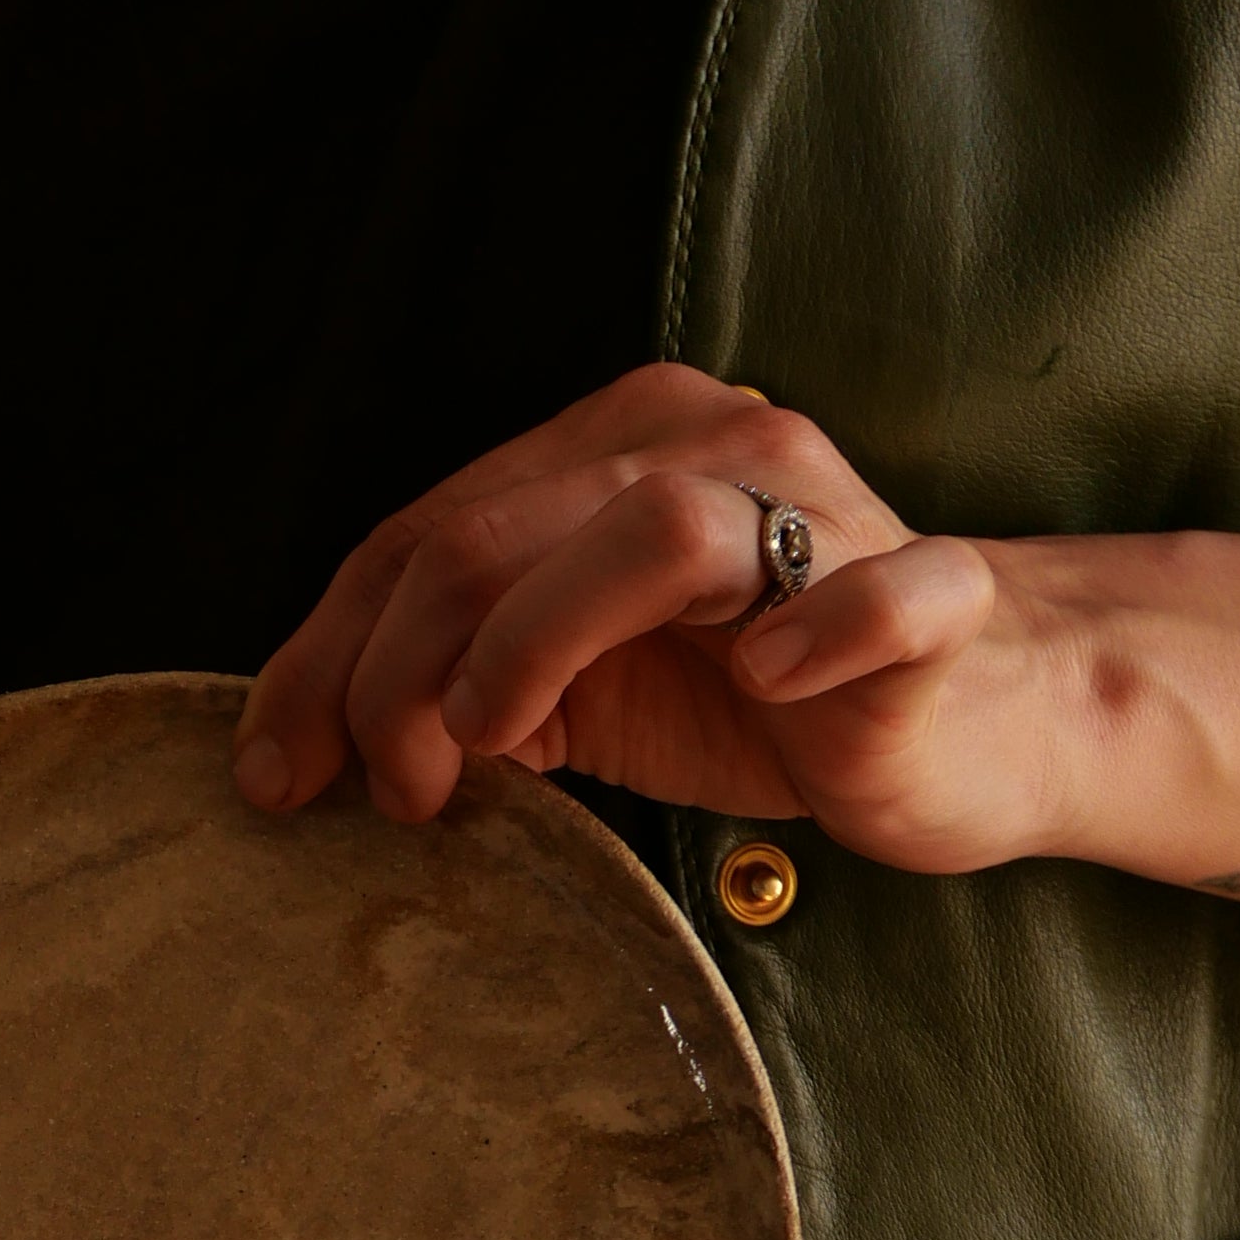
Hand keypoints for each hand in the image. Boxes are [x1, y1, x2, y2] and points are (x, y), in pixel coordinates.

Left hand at [233, 361, 1239, 894]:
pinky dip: (824, 628)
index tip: (275, 775)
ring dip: (535, 642)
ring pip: (652, 529)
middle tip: (386, 791)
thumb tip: (303, 749)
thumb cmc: (755, 700)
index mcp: (607, 451)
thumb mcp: (571, 692)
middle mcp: (708, 448)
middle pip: (495, 530)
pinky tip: (767, 682)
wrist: (964, 724)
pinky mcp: (927, 599)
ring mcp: (826, 516)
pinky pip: (883, 593)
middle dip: (396, 671)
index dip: (326, 655)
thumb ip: (452, 686)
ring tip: (491, 748)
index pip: (422, 535)